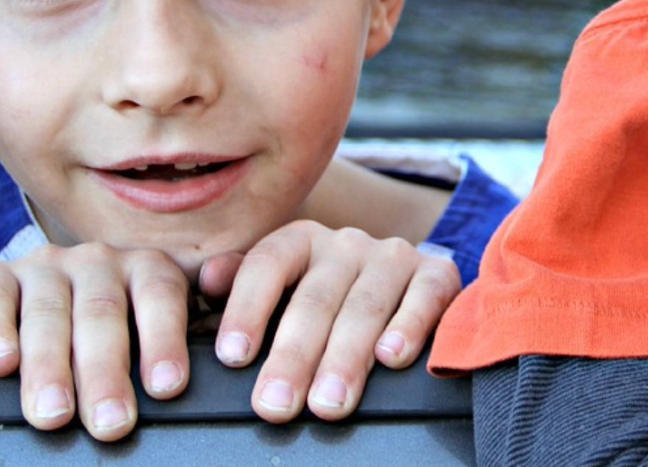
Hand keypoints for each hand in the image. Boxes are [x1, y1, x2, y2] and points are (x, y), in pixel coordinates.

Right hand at [0, 243, 190, 441]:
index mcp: (147, 267)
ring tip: (54, 411)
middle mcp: (100, 261)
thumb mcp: (154, 322)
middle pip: (103, 314)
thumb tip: (180, 384)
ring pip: (49, 315)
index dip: (164, 341)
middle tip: (110, 421)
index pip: (161, 297)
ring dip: (50, 367)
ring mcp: (48, 266)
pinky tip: (2, 364)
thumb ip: (173, 341)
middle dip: (105, 373)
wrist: (62, 288)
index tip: (167, 387)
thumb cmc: (121, 321)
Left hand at [197, 219, 460, 422]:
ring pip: (366, 306)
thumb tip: (208, 279)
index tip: (233, 357)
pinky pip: (425, 296)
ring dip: (346, 357)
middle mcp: (346, 243)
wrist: (402, 292)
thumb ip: (243, 286)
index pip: (267, 265)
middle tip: (275, 405)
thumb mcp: (281, 292)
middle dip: (293, 356)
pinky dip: (409, 327)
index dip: (249, 309)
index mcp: (301, 241)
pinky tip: (391, 357)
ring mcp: (394, 256)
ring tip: (328, 403)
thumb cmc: (327, 305)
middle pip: (315, 298)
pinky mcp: (440, 274)